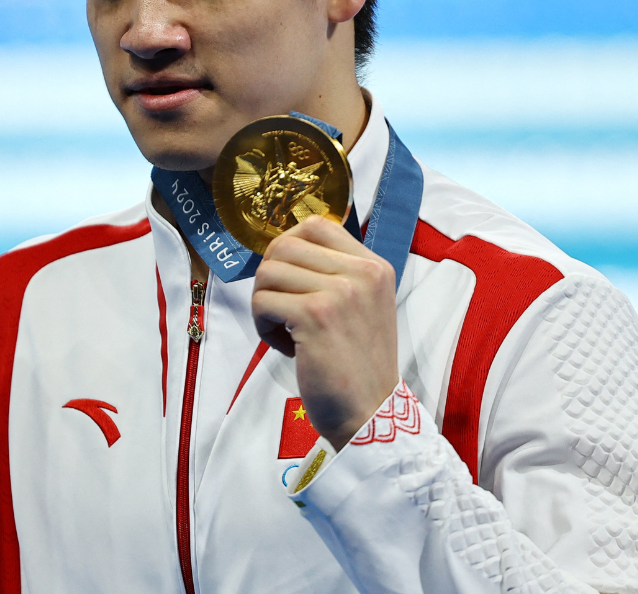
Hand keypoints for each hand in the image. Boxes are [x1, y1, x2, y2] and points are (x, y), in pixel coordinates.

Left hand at [252, 214, 398, 449]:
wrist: (370, 412)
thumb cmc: (357, 362)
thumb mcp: (362, 305)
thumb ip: (334, 273)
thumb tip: (283, 248)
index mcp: (374, 266)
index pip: (316, 225)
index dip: (289, 246)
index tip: (289, 279)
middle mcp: (362, 273)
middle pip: (285, 245)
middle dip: (271, 278)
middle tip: (282, 310)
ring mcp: (340, 292)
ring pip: (268, 272)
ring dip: (265, 303)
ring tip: (285, 331)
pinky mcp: (315, 316)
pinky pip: (263, 302)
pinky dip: (263, 325)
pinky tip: (285, 346)